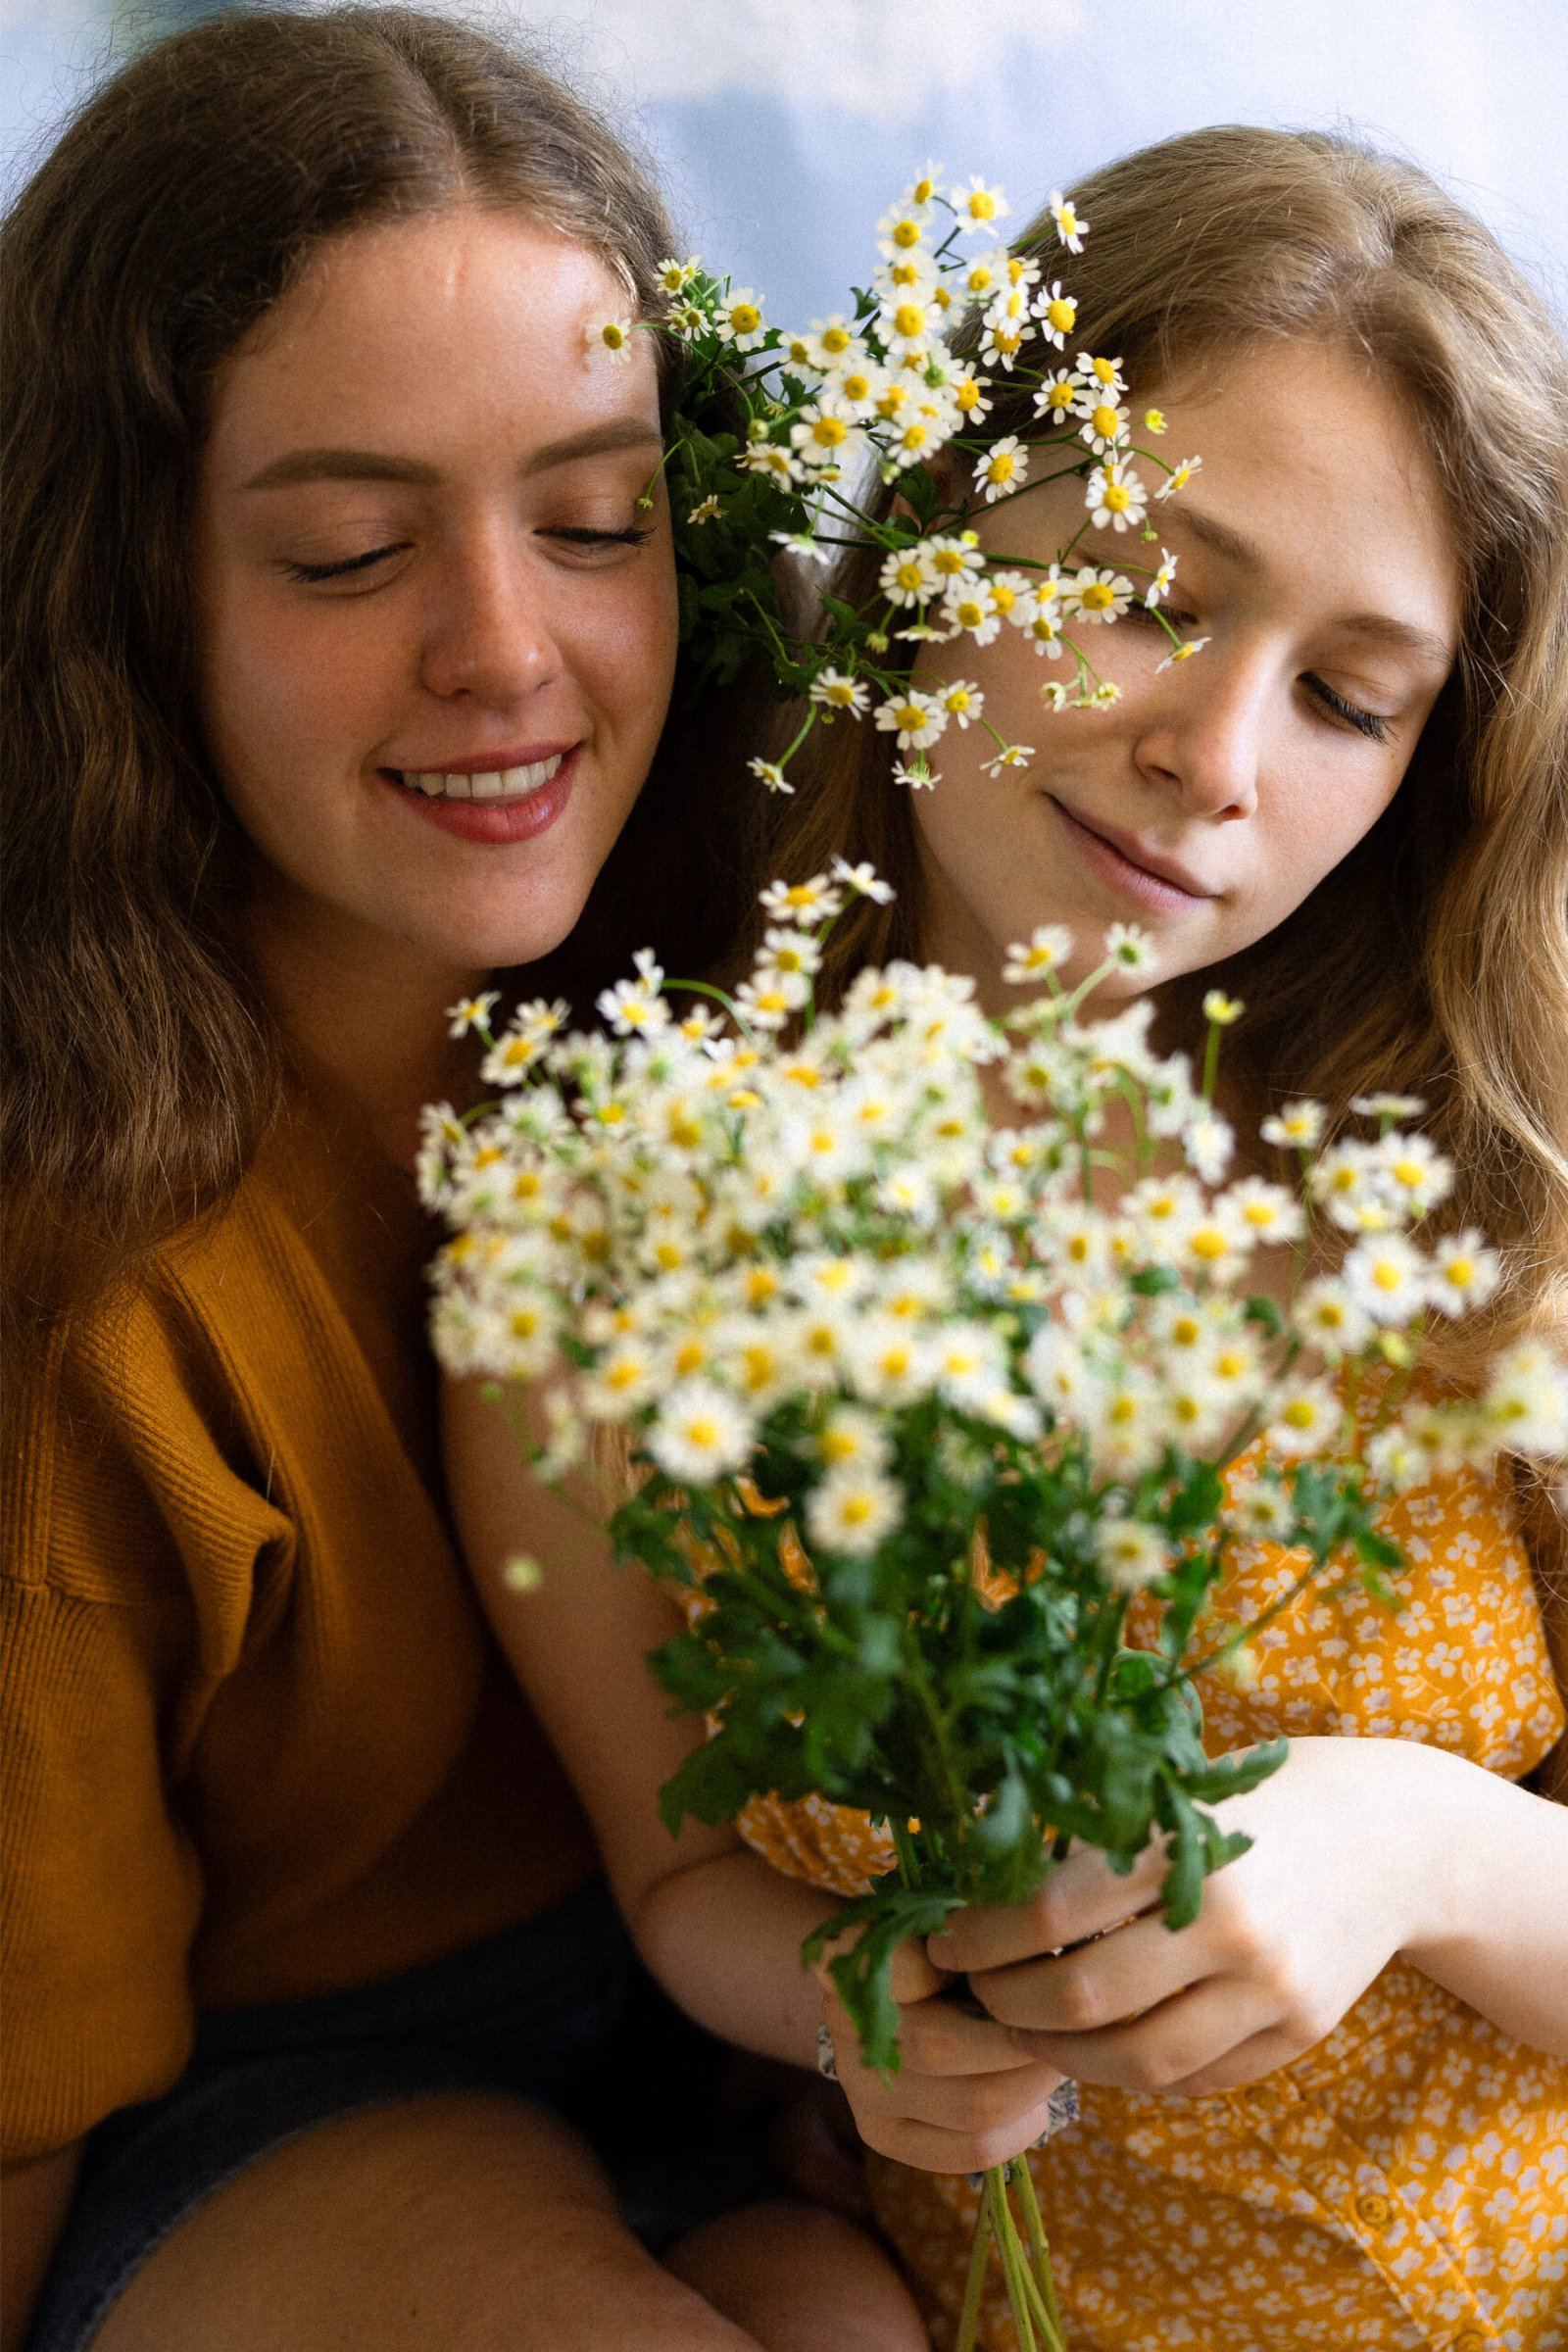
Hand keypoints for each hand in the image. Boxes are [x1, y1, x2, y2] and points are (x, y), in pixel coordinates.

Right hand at [816, 1936, 1068, 2173]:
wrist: (890, 1989)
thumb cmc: (940, 1945)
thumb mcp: (951, 1916)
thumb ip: (977, 1932)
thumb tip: (1046, 1953)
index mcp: (848, 1953)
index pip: (905, 1966)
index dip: (970, 1968)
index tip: (1008, 1962)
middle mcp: (842, 2022)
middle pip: (946, 2047)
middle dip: (1021, 2042)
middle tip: (1062, 2026)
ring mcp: (856, 2082)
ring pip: (970, 2105)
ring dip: (1030, 2086)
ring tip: (1053, 2061)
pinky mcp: (880, 2132)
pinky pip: (968, 2149)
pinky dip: (1018, 2131)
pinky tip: (1033, 2107)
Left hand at [927, 1737, 1448, 2099]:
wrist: (1396, 1834)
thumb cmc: (1261, 1799)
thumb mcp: (1178, 1792)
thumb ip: (1093, 1833)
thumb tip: (973, 1860)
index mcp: (1183, 1846)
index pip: (1049, 1913)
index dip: (981, 1937)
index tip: (945, 1938)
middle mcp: (1230, 1925)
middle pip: (1081, 1999)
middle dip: (1005, 2003)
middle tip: (975, 1990)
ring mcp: (1271, 1987)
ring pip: (1136, 2060)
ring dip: (1061, 2055)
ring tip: (1026, 2027)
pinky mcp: (1301, 2032)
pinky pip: (1193, 2078)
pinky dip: (1134, 2072)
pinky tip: (1101, 2044)